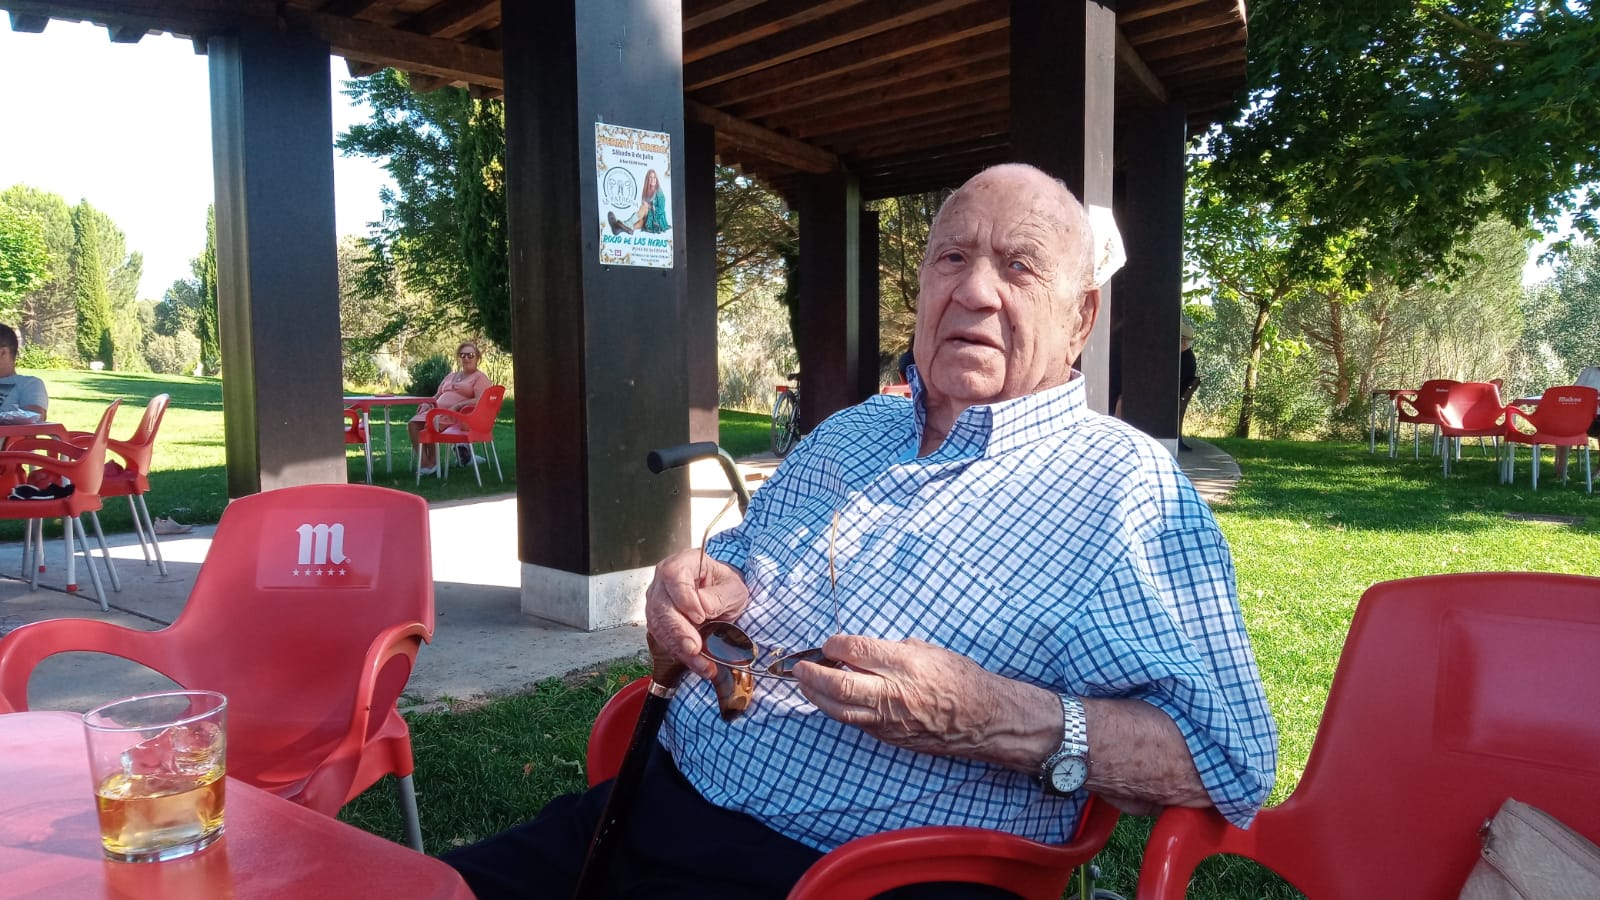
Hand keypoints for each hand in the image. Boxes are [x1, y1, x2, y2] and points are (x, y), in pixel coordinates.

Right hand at [644, 548, 748, 678]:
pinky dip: (680, 654)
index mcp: (682, 563)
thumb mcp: (733, 588)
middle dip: (678, 630)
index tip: (700, 616)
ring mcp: (657, 601)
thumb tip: (702, 607)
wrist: (721, 597)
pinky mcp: (658, 622)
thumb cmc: (725, 587)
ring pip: (659, 625)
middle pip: (661, 605)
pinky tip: (697, 664)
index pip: (674, 576)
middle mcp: (663, 581)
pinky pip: (663, 639)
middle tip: (695, 648)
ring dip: (679, 647)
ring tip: (701, 663)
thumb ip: (719, 596)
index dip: (684, 598)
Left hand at [796, 635, 1057, 769]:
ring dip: (817, 696)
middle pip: (838, 683)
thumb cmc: (960, 678)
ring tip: (806, 685)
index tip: (828, 643)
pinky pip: (857, 723)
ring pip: (840, 710)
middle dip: (812, 673)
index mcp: (903, 663)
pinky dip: (840, 710)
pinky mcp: (890, 737)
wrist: (984, 718)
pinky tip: (833, 701)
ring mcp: (889, 719)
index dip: (833, 644)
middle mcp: (893, 692)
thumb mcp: (927, 650)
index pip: (853, 650)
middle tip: (800, 666)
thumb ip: (889, 650)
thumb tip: (858, 652)